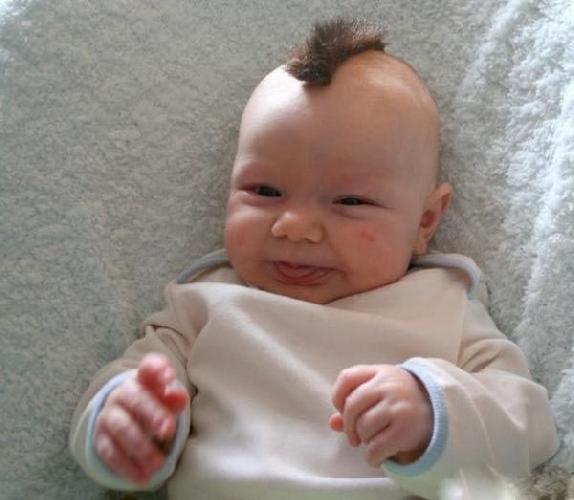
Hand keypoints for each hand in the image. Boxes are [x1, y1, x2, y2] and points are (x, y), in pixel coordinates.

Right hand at [93, 353, 188, 484]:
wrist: (123, 413)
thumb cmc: (152, 403)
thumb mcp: (164, 399)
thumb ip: (174, 398)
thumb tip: (180, 397)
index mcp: (142, 379)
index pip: (148, 367)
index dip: (158, 369)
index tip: (170, 377)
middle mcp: (123, 393)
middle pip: (137, 399)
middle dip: (153, 414)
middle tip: (168, 431)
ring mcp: (109, 415)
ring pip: (122, 427)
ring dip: (140, 446)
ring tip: (158, 464)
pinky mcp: (100, 437)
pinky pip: (110, 452)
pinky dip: (126, 466)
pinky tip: (142, 478)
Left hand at [330, 364, 432, 466]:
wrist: (441, 412)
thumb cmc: (402, 400)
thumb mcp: (381, 392)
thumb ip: (355, 402)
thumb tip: (333, 423)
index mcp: (380, 372)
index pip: (347, 378)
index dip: (338, 396)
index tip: (342, 410)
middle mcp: (388, 386)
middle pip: (352, 406)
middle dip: (349, 426)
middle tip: (354, 436)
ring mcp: (398, 406)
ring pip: (363, 427)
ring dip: (363, 440)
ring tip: (373, 441)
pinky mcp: (405, 429)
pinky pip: (376, 447)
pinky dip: (372, 457)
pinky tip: (378, 456)